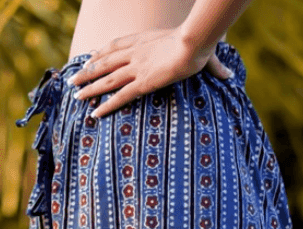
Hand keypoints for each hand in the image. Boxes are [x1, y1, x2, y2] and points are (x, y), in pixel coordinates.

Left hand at [67, 29, 232, 118]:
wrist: (194, 42)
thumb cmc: (200, 44)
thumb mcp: (205, 55)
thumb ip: (214, 68)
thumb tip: (230, 76)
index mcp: (144, 41)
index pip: (116, 46)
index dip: (100, 54)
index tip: (88, 59)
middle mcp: (135, 53)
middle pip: (105, 62)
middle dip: (87, 72)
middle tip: (73, 80)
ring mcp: (137, 68)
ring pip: (107, 80)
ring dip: (89, 88)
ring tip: (75, 96)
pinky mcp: (142, 83)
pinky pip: (119, 96)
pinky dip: (106, 105)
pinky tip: (94, 113)